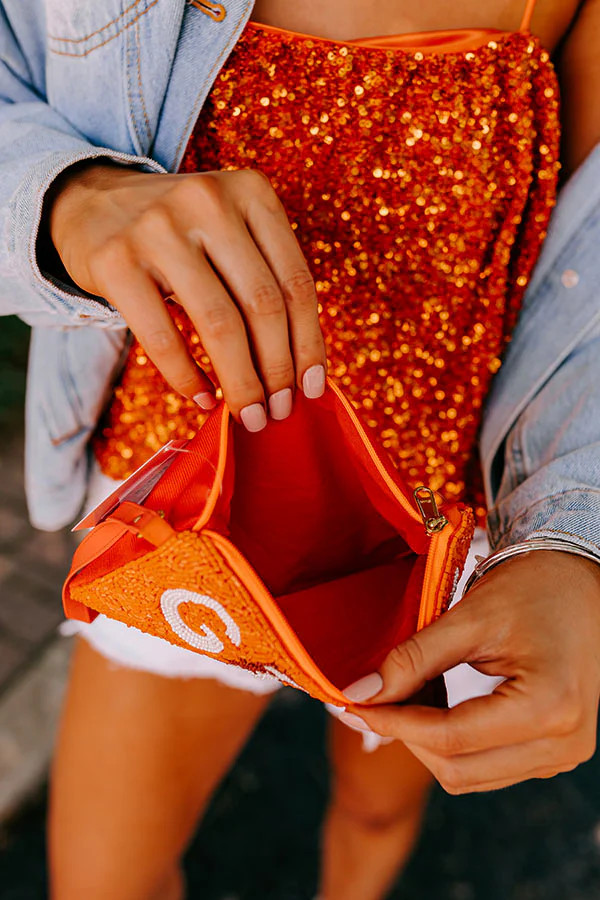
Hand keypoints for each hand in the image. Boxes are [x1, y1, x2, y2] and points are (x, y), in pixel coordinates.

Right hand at [48, 162, 325, 427]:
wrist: (93, 203)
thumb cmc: (181, 235)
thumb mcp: (231, 233)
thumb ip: (266, 281)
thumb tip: (302, 372)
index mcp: (251, 192)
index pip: (296, 282)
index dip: (309, 344)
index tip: (312, 389)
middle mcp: (208, 201)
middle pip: (263, 305)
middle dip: (278, 370)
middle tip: (279, 411)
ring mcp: (158, 229)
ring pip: (220, 325)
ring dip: (241, 383)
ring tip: (249, 415)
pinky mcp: (116, 261)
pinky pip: (164, 338)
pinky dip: (187, 378)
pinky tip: (203, 398)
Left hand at [341, 551, 599, 792]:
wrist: (578, 582)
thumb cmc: (533, 588)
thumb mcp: (470, 618)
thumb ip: (414, 658)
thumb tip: (361, 693)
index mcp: (549, 706)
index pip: (450, 738)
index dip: (394, 723)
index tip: (353, 704)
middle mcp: (564, 742)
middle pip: (459, 769)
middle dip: (408, 736)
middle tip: (376, 696)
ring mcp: (564, 752)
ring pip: (470, 774)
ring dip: (429, 741)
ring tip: (410, 692)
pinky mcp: (555, 751)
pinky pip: (489, 766)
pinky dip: (453, 742)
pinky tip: (438, 701)